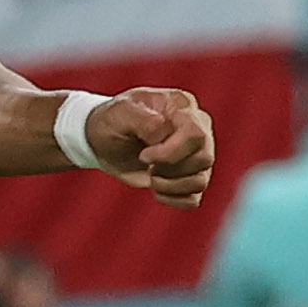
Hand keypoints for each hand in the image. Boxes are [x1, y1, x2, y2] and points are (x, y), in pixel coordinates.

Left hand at [78, 86, 215, 207]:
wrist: (104, 140)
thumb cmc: (113, 120)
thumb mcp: (120, 112)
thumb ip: (145, 120)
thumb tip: (163, 133)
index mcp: (183, 107)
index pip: (196, 135)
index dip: (170, 153)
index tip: (144, 156)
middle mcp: (197, 129)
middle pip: (204, 159)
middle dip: (170, 169)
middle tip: (146, 162)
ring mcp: (196, 154)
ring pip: (200, 181)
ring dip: (170, 186)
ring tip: (151, 176)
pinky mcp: (189, 177)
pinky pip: (193, 199)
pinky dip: (173, 199)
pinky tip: (156, 190)